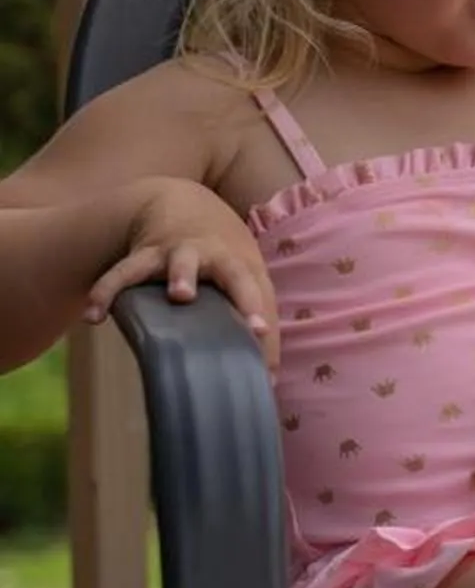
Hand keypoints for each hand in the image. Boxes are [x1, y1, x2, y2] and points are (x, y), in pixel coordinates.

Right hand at [83, 178, 274, 358]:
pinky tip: (93, 317)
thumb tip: (269, 382)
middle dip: (216, 283)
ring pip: (171, 262)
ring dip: (178, 276)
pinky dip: (105, 292)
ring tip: (176, 295)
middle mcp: (210, 257)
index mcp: (239, 266)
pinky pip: (121, 273)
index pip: (253, 289)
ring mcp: (175, 254)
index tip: (259, 333)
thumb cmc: (222, 261)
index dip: (257, 310)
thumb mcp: (246, 283)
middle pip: (218, 267)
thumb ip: (258, 330)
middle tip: (194, 298)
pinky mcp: (143, 255)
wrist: (182, 206)